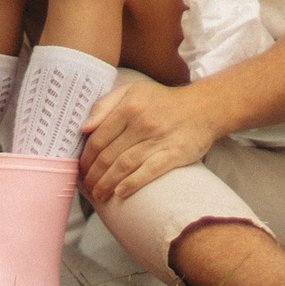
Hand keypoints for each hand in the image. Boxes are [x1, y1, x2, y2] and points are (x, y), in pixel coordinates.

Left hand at [78, 77, 226, 205]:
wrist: (203, 108)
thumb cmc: (162, 101)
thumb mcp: (132, 91)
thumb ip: (105, 105)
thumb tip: (84, 128)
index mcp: (129, 107)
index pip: (98, 137)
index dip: (86, 157)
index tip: (81, 169)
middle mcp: (142, 123)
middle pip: (109, 155)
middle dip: (94, 175)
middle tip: (87, 187)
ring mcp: (159, 139)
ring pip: (125, 165)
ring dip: (107, 183)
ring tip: (99, 195)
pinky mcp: (174, 154)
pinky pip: (149, 171)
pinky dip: (133, 183)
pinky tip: (121, 193)